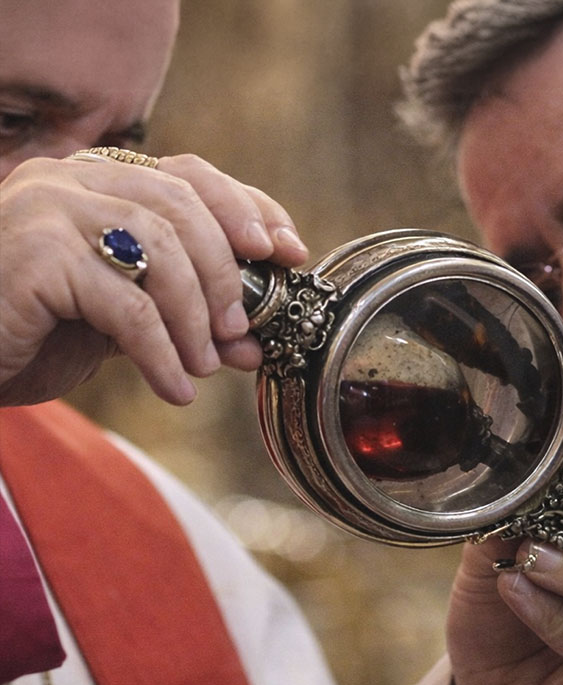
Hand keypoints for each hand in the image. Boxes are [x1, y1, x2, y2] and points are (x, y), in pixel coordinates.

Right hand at [0, 154, 309, 405]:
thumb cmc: (31, 333)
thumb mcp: (122, 322)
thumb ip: (183, 317)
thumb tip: (254, 343)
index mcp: (95, 180)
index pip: (191, 175)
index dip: (249, 208)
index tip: (288, 251)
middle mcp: (69, 179)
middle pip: (183, 206)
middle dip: (226, 273)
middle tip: (242, 329)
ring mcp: (46, 208)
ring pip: (160, 250)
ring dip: (197, 318)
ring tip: (205, 366)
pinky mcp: (34, 254)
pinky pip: (127, 306)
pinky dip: (162, 353)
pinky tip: (175, 388)